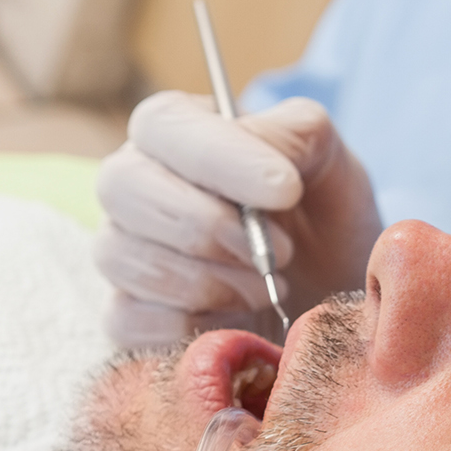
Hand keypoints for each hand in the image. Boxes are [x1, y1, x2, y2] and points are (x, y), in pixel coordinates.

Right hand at [94, 92, 382, 348]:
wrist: (327, 299)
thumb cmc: (321, 220)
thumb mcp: (328, 165)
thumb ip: (295, 134)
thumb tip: (257, 146)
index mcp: (174, 133)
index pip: (161, 124)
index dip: (219, 158)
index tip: (286, 191)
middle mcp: (133, 186)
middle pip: (124, 187)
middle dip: (209, 225)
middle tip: (281, 252)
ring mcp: (122, 253)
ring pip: (124, 256)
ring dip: (210, 281)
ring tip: (269, 287)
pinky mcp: (126, 318)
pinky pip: (129, 320)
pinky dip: (193, 326)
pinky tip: (240, 321)